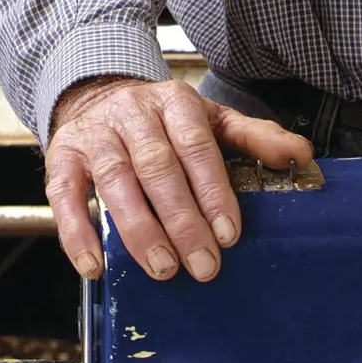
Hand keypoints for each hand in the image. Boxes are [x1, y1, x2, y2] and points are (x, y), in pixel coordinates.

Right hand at [44, 75, 311, 282]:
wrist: (98, 94)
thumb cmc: (163, 122)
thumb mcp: (211, 120)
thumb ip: (255, 137)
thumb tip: (300, 155)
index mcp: (175, 102)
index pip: (196, 146)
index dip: (212, 191)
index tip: (229, 233)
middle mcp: (132, 114)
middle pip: (157, 167)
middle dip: (181, 219)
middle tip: (202, 264)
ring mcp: (94, 135)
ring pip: (115, 181)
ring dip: (138, 228)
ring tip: (162, 267)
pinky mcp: (61, 156)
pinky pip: (64, 194)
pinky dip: (77, 232)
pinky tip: (95, 266)